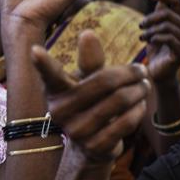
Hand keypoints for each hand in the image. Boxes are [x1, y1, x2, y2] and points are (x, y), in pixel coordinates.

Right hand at [31, 30, 150, 162]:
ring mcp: (76, 131)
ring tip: (145, 85)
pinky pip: (126, 122)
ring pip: (119, 101)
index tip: (35, 50)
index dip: (43, 63)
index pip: (50, 75)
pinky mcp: (95, 146)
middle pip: (104, 82)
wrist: (93, 145)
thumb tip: (87, 33)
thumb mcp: (88, 80)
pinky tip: (140, 105)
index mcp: (55, 90)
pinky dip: (138, 110)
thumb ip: (90, 60)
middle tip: (142, 70)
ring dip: (138, 90)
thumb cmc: (90, 102)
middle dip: (129, 74)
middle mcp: (60, 111)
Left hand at [140, 0, 179, 83]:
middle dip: (151, 18)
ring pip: (168, 26)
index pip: (178, 1)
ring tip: (142, 37)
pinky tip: (148, 42)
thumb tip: (160, 2)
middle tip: (140, 26)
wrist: (158, 74)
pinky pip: (170, 38)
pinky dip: (156, 38)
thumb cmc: (156, 52)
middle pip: (169, 13)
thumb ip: (158, 17)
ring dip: (151, 30)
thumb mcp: (154, 31)